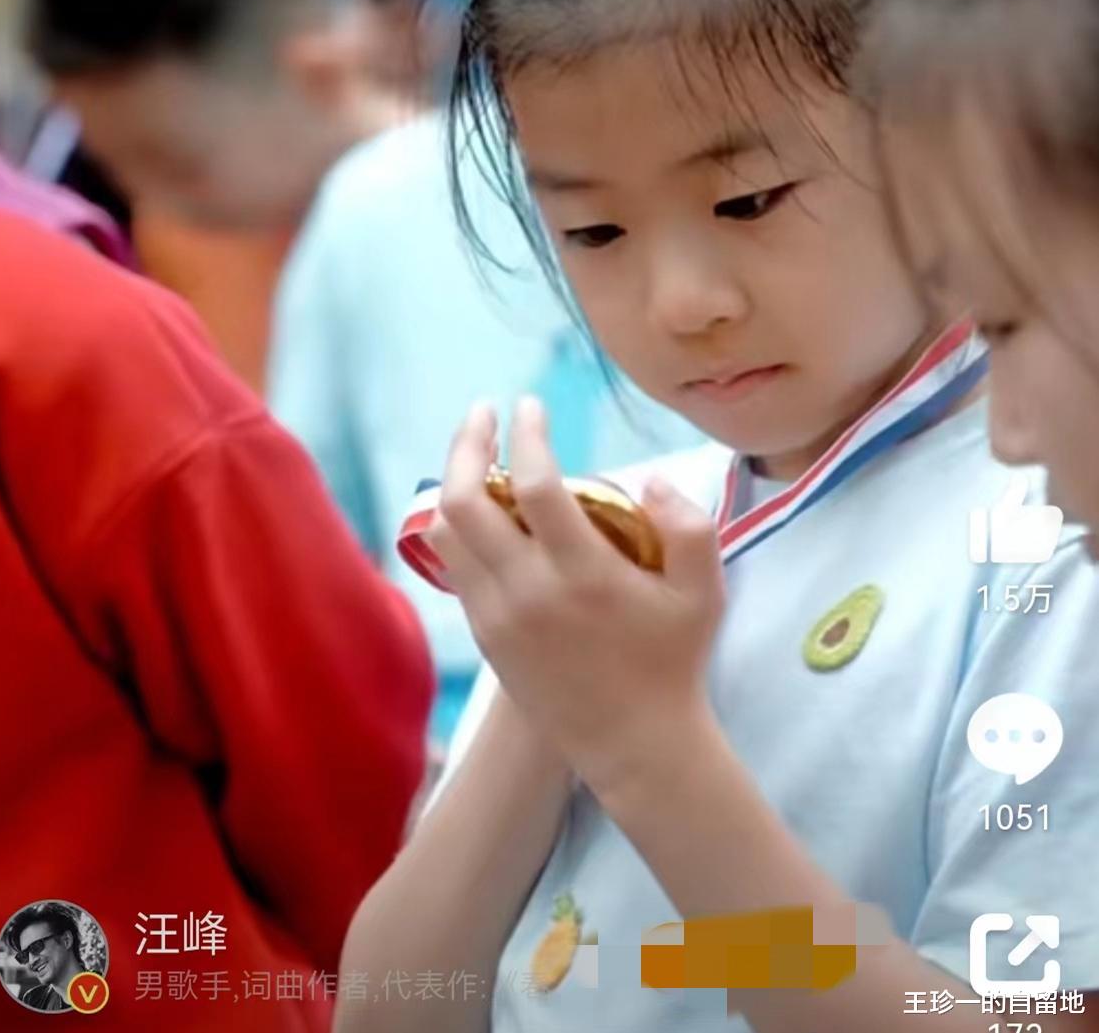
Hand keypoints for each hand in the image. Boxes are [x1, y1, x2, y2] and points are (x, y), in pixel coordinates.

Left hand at [427, 397, 724, 797]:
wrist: (634, 744)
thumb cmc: (673, 661)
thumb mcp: (704, 591)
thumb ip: (688, 526)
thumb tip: (649, 480)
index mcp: (582, 574)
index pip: (532, 485)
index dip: (525, 435)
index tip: (529, 405)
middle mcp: (528, 592)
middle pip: (464, 500)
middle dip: (467, 444)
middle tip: (483, 414)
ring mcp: (498, 616)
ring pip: (446, 533)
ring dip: (453, 483)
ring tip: (478, 456)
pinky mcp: (484, 636)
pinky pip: (452, 567)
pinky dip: (456, 526)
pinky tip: (477, 508)